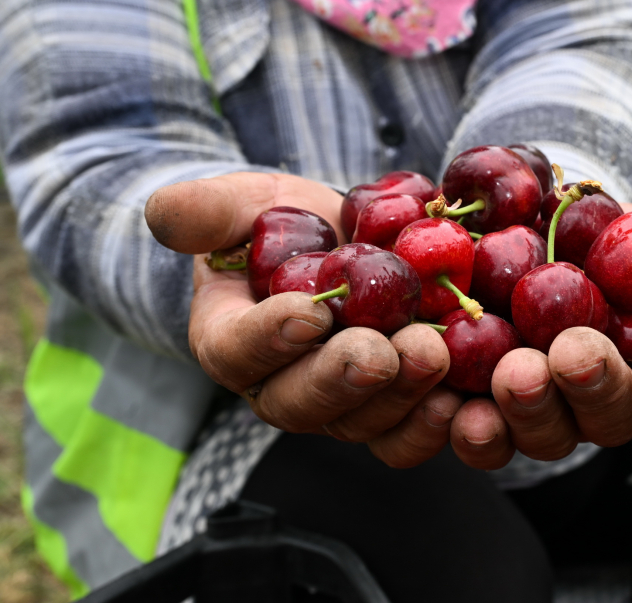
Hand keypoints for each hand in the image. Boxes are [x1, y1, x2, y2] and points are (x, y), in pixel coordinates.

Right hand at [145, 172, 462, 467]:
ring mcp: (340, 404)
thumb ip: (207, 210)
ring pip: (361, 423)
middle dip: (343, 378)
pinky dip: (432, 425)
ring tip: (434, 354)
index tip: (308, 313)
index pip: (236, 352)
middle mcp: (282, 385)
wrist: (347, 245)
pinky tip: (461, 398)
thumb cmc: (285, 227)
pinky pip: (404, 436)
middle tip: (380, 349)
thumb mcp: (247, 204)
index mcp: (233, 341)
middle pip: (301, 403)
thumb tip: (162, 213)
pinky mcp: (391, 407)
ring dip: (398, 397)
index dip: (267, 339)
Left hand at [448, 204, 631, 468]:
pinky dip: (459, 424)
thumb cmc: (604, 238)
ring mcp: (537, 411)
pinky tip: (446, 402)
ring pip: (541, 435)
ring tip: (511, 372)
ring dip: (528, 411)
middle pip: (609, 419)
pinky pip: (472, 434)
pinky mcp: (477, 407)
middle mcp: (599, 403)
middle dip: (594, 390)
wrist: (522, 222)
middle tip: (573, 354)